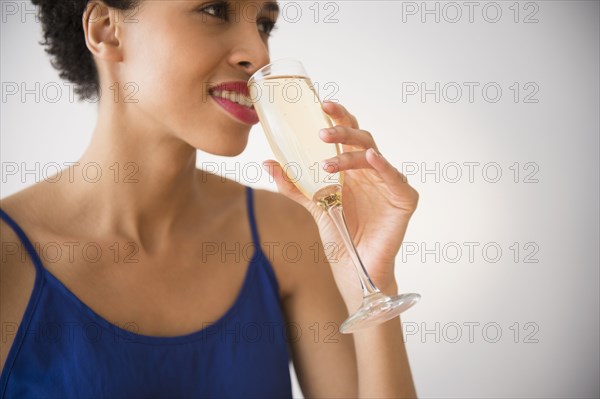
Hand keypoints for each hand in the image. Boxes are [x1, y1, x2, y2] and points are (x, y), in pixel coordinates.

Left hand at [262, 101, 418, 298]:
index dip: (339, 116)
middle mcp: (372, 171)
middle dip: (342, 129)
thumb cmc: (340, 234)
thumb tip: (267, 162)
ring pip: (373, 155)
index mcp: (353, 168)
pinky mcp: (404, 199)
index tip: (321, 104)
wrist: (354, 268)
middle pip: (361, 138)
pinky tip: (371, 158)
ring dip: (350, 154)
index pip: (348, 134)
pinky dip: (384, 166)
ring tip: (327, 163)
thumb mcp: (313, 205)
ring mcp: (389, 183)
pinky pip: (395, 178)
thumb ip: (293, 184)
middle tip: (320, 129)